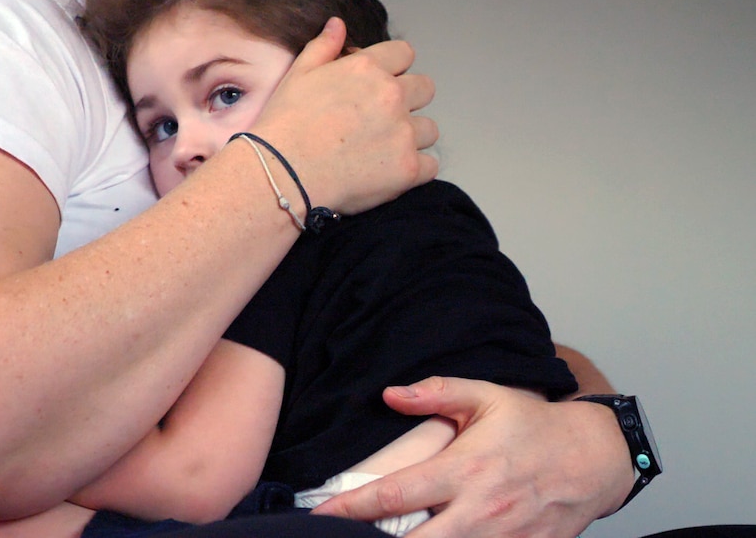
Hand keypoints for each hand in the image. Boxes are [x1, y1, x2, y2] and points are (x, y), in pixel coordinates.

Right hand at [251, 17, 438, 215]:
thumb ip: (323, 47)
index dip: (394, 68)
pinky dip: (414, 169)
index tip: (381, 85)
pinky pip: (430, 165)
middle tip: (382, 120)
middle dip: (409, 101)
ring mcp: (403, 133)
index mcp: (367, 68)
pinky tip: (390, 172)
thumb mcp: (298, 76)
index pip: (405, 54)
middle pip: (425, 89)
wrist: (283, 174)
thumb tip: (338, 25)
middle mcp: (391, 96)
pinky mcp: (408, 168)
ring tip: (383, 150)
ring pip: (429, 129)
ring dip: (413, 137)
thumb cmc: (285, 126)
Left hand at [313, 377, 633, 537]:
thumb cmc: (535, 425)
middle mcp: (479, 511)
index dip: (353, 506)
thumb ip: (437, 393)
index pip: (396, 494)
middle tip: (338, 537)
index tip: (321, 512)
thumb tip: (389, 394)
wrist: (595, 457)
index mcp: (465, 469)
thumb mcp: (487, 397)